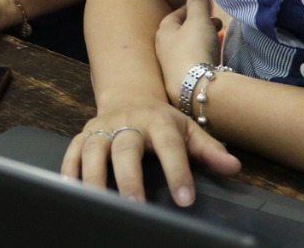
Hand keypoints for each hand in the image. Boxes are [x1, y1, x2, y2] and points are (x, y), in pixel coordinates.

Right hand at [61, 99, 239, 205]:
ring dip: (94, 176)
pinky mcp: (83, 135)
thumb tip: (233, 166)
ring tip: (98, 202)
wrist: (130, 98)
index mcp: (158, 122)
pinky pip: (73, 150)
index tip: (185, 199)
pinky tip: (70, 187)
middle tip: (134, 205)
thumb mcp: (189, 130)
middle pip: (126, 148)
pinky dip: (70, 168)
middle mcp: (128, 123)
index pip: (170, 147)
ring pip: (94, 149)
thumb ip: (209, 149)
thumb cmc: (163, 123)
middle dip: (129, 177)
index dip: (177, 172)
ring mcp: (102, 128)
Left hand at [155, 0, 225, 102]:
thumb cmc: (194, 48)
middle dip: (200, 23)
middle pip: (182, 30)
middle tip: (216, 21)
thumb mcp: (198, 20)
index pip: (177, 14)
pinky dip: (203, 53)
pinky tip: (214, 57)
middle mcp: (163, 47)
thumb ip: (197, 2)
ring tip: (219, 36)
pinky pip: (193, 59)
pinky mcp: (180, 79)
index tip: (206, 5)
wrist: (194, 89)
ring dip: (203, 38)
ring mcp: (171, 65)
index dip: (192, 8)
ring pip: (188, 45)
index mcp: (164, 31)